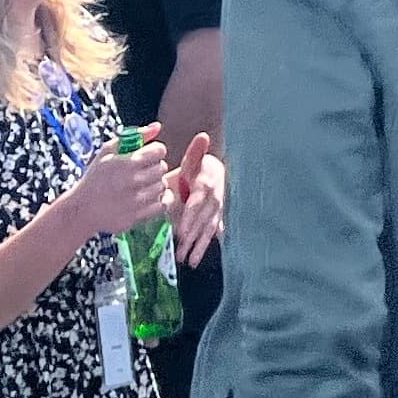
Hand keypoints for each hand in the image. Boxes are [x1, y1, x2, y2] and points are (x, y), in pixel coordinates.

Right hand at [68, 138, 172, 238]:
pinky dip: (158, 200)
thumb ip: (135, 136)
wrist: (82, 209)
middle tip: (142, 171)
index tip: (147, 156)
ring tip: (141, 186)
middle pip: (162, 168)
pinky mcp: (138, 216)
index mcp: (127, 163)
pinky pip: (162, 205)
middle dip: (154, 167)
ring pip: (162, 186)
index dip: (154, 151)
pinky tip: (147, 198)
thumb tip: (157, 127)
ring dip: (155, 184)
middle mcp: (134, 181)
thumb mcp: (108, 151)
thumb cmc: (95, 177)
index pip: (159, 151)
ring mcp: (136, 201)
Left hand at [172, 135, 224, 266]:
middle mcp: (215, 199)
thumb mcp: (195, 158)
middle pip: (203, 219)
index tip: (180, 229)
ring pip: (207, 230)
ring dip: (198, 246)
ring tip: (188, 261)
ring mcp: (216, 211)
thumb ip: (197, 151)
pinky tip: (195, 259)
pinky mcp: (215, 219)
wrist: (213, 175)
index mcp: (208, 183)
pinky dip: (204, 246)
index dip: (190, 215)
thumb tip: (202, 136)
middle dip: (192, 234)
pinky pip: (210, 234)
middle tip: (181, 247)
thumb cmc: (198, 167)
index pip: (198, 201)